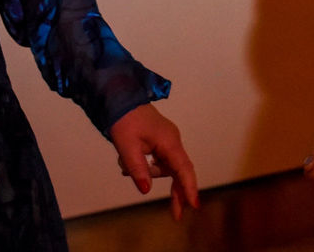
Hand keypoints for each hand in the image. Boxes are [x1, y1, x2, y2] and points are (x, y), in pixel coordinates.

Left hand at [109, 103, 198, 219]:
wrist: (119, 97)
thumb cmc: (124, 120)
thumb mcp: (127, 147)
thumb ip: (138, 169)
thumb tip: (146, 190)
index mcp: (169, 142)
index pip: (183, 169)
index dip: (189, 188)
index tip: (194, 205)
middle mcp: (172, 141)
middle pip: (179, 171)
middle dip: (176, 192)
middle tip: (175, 215)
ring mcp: (167, 140)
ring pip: (165, 166)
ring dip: (148, 172)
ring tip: (124, 166)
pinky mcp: (160, 139)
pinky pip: (159, 159)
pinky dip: (147, 165)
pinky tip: (128, 164)